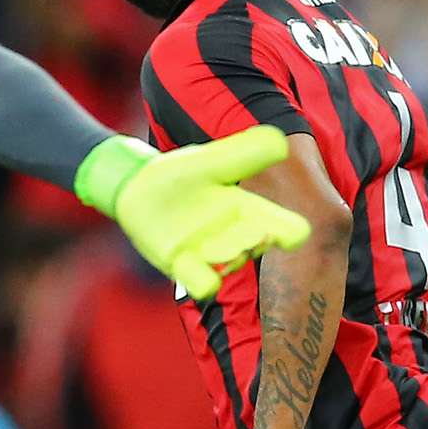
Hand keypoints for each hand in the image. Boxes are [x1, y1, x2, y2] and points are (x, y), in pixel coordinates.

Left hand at [79, 126, 313, 298]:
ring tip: (210, 245)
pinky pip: (204, 285)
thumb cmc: (181, 175)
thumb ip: (245, 153)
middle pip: (261, 245)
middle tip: (245, 230)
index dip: (292, 234)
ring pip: (234, 264)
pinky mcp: (182, 264)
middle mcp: (235, 235)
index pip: (290, 230)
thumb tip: (283, 143)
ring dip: (227, 254)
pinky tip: (194, 265)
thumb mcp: (212, 161)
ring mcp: (209, 253)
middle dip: (253, 239)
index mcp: (250, 210)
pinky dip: (204, 280)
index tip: (281, 231)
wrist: (136, 186)